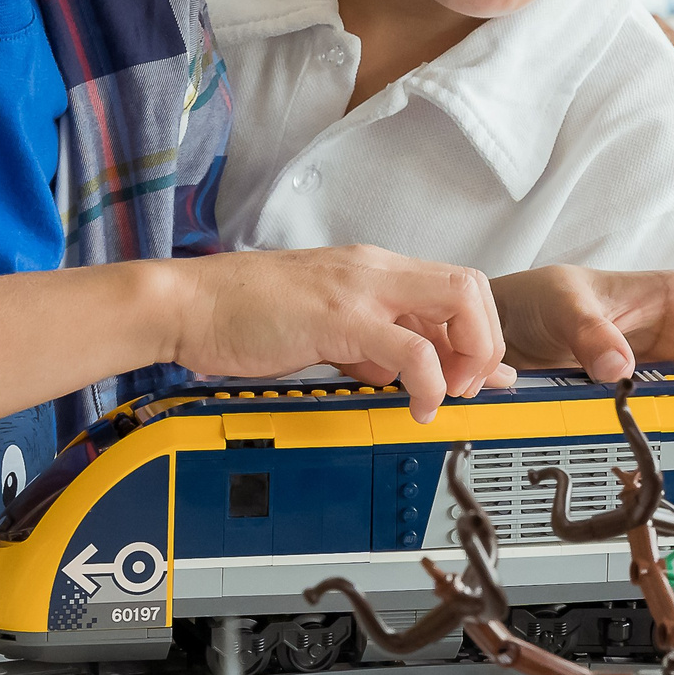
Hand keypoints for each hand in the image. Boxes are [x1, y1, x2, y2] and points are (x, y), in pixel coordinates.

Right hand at [163, 245, 515, 422]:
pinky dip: (430, 383)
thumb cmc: (240, 314)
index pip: (452, 288)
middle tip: (468, 386)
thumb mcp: (319, 324)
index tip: (482, 374)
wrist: (188, 305)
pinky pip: (412, 350)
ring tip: (448, 395)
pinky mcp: (340, 317)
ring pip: (457, 303)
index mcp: (369, 269)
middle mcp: (372, 269)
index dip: (478, 332)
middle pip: (471, 286)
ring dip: (469, 356)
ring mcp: (359, 288)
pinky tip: (417, 405)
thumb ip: (363, 342)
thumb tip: (395, 371)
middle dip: (485, 341)